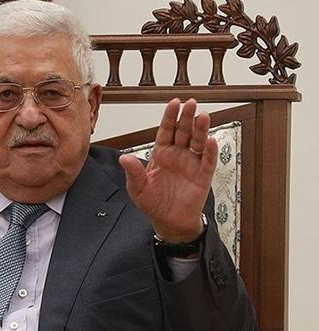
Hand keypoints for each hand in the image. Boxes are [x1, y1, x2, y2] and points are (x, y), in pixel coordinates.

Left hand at [118, 98, 216, 242]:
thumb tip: (124, 158)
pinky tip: (210, 140)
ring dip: (201, 129)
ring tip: (203, 116)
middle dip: (186, 117)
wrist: (169, 222)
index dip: (169, 117)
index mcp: (161, 154)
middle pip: (183, 132)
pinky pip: (207, 160)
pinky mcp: (202, 175)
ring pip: (197, 142)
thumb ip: (133, 172)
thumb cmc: (153, 204)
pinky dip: (210, 150)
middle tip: (191, 103)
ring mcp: (191, 164)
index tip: (174, 103)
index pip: (166, 131)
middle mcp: (177, 155)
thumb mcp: (137, 188)